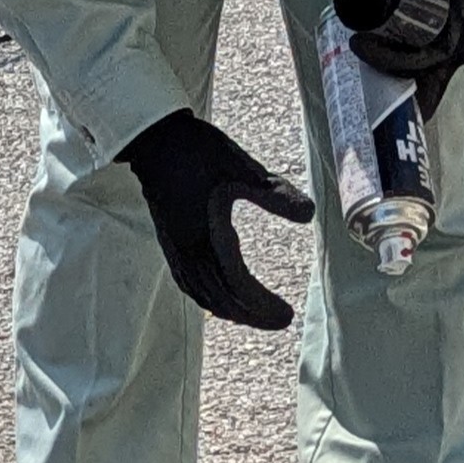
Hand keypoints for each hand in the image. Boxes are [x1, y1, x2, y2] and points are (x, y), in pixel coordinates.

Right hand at [118, 110, 315, 330]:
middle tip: (280, 322)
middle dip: (250, 315)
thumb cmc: (198, 152)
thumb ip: (275, 194)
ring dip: (229, 310)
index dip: (262, 304)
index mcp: (206, 237)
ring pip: (202, 293)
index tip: (288, 314)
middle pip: (220, 298)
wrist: (154, 140)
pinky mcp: (171, 242)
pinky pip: (189, 283)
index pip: (238, 284)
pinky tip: (218, 296)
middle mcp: (188, 251)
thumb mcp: (243, 168)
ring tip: (254, 316)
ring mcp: (176, 248)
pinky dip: (207, 298)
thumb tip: (310, 215)